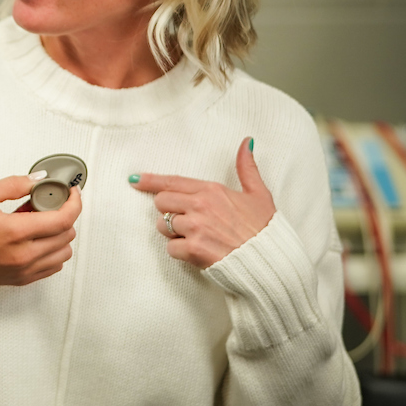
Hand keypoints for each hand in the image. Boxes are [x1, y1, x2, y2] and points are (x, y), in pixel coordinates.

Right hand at [0, 177, 80, 289]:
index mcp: (15, 232)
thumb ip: (13, 185)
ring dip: (59, 234)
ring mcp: (25, 270)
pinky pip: (53, 266)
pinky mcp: (22, 279)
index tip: (72, 193)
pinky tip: (35, 240)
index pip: (63, 219)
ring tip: (38, 223)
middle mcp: (24, 255)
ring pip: (64, 252)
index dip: (74, 203)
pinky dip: (52, 251)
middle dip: (62, 215)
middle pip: (67, 235)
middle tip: (44, 204)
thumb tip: (38, 180)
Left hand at [130, 137, 274, 268]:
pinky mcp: (193, 249)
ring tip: (197, 238)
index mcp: (212, 190)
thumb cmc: (265, 230)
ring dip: (174, 234)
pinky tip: (198, 253)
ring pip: (163, 226)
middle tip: (187, 220)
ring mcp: (195, 227)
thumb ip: (247, 168)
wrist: (271, 262)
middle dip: (169, 211)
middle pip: (161, 202)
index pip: (172, 181)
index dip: (150, 181)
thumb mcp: (259, 194)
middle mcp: (200, 206)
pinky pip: (171, 248)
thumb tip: (246, 142)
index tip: (134, 180)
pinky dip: (181, 253)